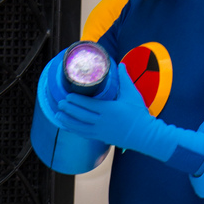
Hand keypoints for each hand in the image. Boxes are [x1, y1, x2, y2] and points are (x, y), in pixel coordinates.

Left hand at [50, 63, 164, 155]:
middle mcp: (103, 121)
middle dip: (69, 109)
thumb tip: (121, 65)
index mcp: (109, 109)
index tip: (67, 95)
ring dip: (68, 121)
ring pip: (80, 127)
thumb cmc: (139, 114)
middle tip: (59, 103)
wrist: (145, 135)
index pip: (89, 104)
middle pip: (81, 115)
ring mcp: (101, 131)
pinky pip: (85, 134)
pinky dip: (75, 130)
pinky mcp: (102, 138)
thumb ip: (125, 79)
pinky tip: (68, 127)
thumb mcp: (132, 94)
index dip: (77, 100)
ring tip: (58, 115)